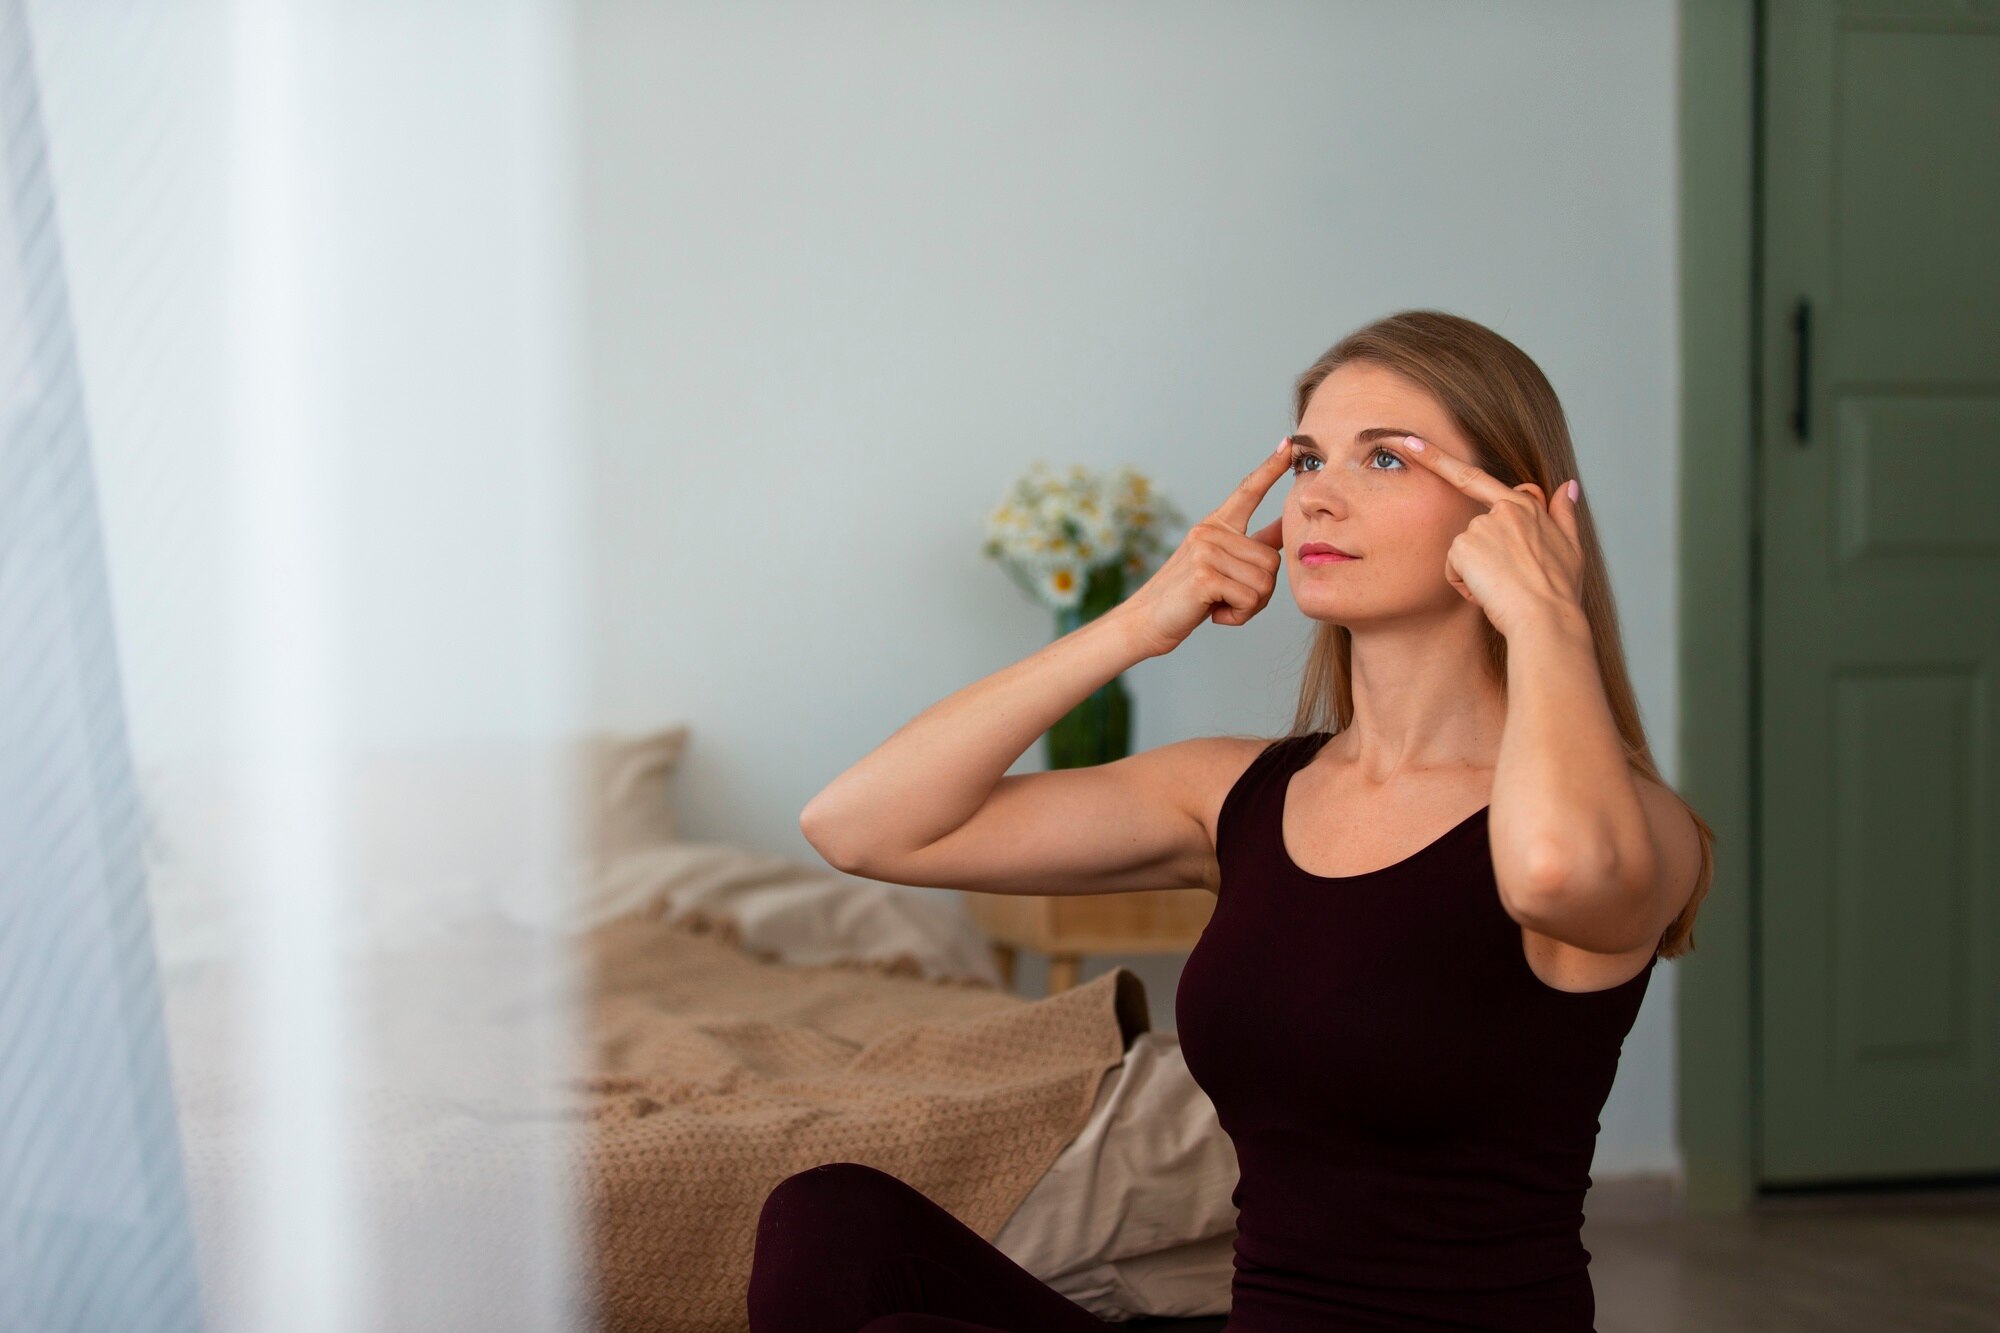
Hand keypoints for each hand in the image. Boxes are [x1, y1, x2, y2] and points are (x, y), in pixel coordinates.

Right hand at [1118, 438, 1289, 657]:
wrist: (1145, 621)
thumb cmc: (1186, 598)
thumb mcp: (1218, 564)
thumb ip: (1249, 547)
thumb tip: (1285, 529)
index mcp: (1215, 525)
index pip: (1248, 491)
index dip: (1270, 469)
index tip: (1288, 445)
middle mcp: (1210, 531)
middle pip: (1273, 561)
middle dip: (1260, 591)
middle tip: (1230, 598)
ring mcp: (1206, 551)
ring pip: (1265, 583)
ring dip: (1250, 606)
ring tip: (1220, 604)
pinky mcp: (1205, 575)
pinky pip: (1249, 599)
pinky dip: (1238, 616)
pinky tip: (1214, 613)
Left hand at [1397, 433, 1584, 638]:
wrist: (1547, 618)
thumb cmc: (1560, 590)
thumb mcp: (1571, 547)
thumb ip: (1564, 513)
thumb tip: (1569, 485)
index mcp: (1525, 506)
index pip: (1475, 477)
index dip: (1438, 459)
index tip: (1410, 442)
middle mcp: (1502, 509)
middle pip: (1471, 534)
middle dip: (1478, 559)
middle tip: (1506, 580)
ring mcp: (1481, 526)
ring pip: (1463, 554)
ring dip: (1477, 575)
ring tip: (1505, 588)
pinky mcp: (1464, 546)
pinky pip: (1454, 570)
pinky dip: (1467, 586)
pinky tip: (1489, 593)